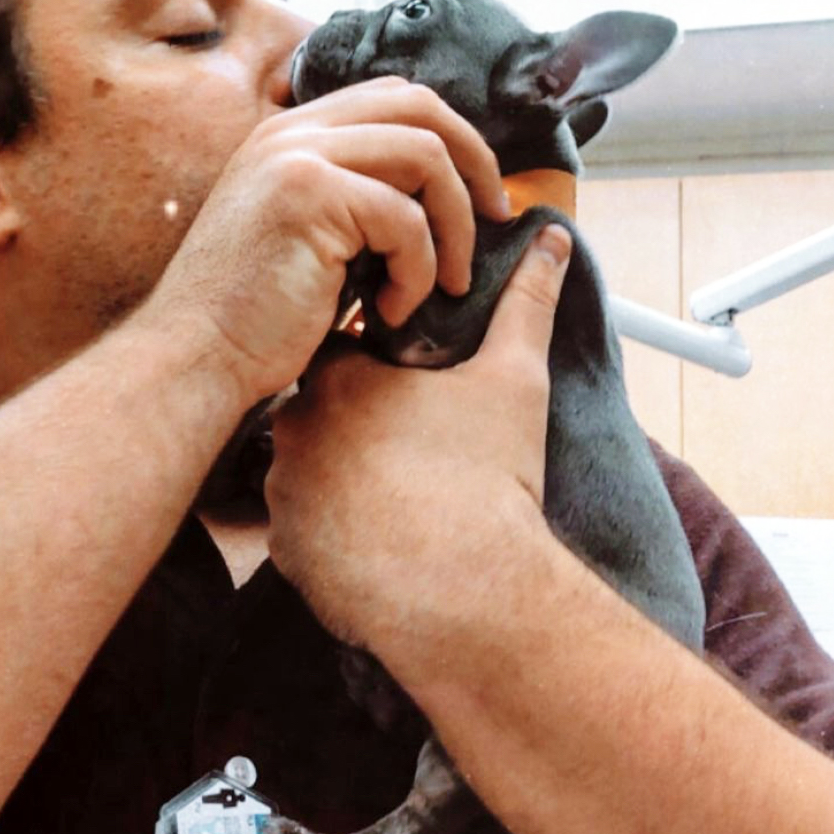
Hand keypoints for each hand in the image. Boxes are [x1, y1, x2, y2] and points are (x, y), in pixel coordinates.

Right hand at [146, 79, 510, 404]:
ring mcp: (298, 155)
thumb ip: (355, 199)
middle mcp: (292, 131)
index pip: (397, 98)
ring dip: (453, 229)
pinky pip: (406, 219)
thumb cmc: (253, 318)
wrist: (194, 358)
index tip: (480, 198)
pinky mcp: (309, 194)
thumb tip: (440, 194)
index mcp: (291, 133)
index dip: (455, 139)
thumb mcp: (308, 238)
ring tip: (444, 286)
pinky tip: (389, 312)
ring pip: (426, 158)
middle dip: (475, 164)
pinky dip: (418, 272)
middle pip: (422, 107)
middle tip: (495, 221)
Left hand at [264, 225, 571, 681]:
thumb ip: (526, 303)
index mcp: (338, 379)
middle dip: (354, 428)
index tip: (408, 391)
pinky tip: (376, 541)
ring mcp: (281, 497)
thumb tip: (552, 242)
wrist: (470, 592)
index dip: (374, 368)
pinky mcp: (284, 555)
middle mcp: (293, 431)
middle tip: (409, 453)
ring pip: (304, 475)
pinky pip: (300, 534)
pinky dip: (330, 535)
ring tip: (397, 501)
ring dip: (338, 483)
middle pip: (316, 415)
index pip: (338, 352)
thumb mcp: (514, 382)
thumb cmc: (489, 481)